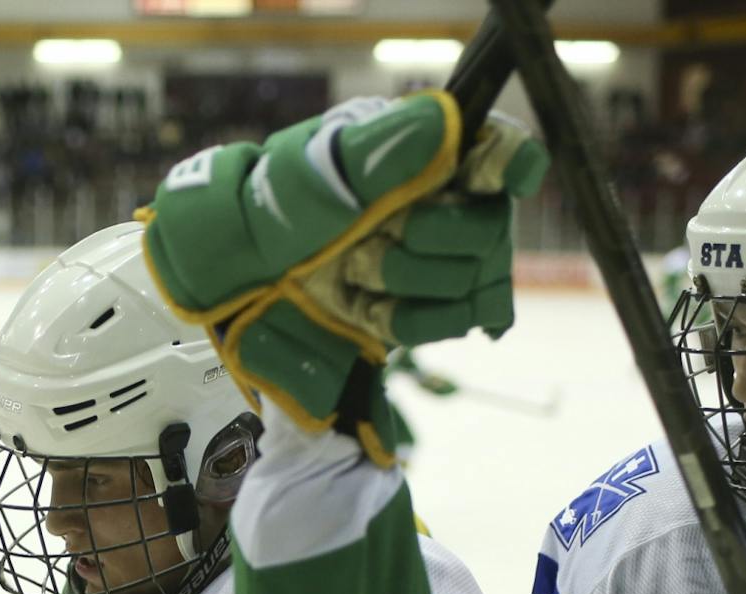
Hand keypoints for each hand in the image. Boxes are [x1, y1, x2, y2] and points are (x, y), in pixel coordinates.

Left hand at [140, 91, 547, 465]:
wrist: (233, 287)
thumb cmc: (267, 216)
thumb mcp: (316, 175)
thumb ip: (382, 152)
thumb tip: (446, 122)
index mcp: (417, 152)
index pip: (497, 149)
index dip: (512, 163)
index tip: (510, 177)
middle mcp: (438, 201)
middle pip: (492, 225)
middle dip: (432, 242)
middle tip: (369, 246)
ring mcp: (434, 257)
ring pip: (476, 279)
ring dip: (410, 283)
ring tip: (355, 278)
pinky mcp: (423, 308)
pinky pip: (456, 320)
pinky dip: (412, 320)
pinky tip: (370, 311)